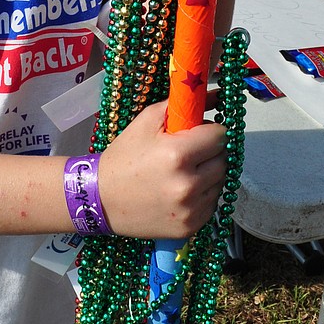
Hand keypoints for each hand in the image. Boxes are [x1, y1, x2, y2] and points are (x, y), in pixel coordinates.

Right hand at [98, 100, 227, 238]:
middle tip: (189, 153)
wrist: (100, 200)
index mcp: (178, 154)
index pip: (220, 136)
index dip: (210, 131)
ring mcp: (191, 210)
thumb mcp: (146, 121)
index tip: (198, 133)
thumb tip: (217, 96)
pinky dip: (202, 196)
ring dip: (208, 175)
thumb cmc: (123, 157)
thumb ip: (182, 106)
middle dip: (210, 153)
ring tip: (182, 173)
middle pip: (224, 160)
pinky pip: (211, 204)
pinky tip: (180, 192)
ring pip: (220, 183)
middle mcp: (188, 184)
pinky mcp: (191, 228)